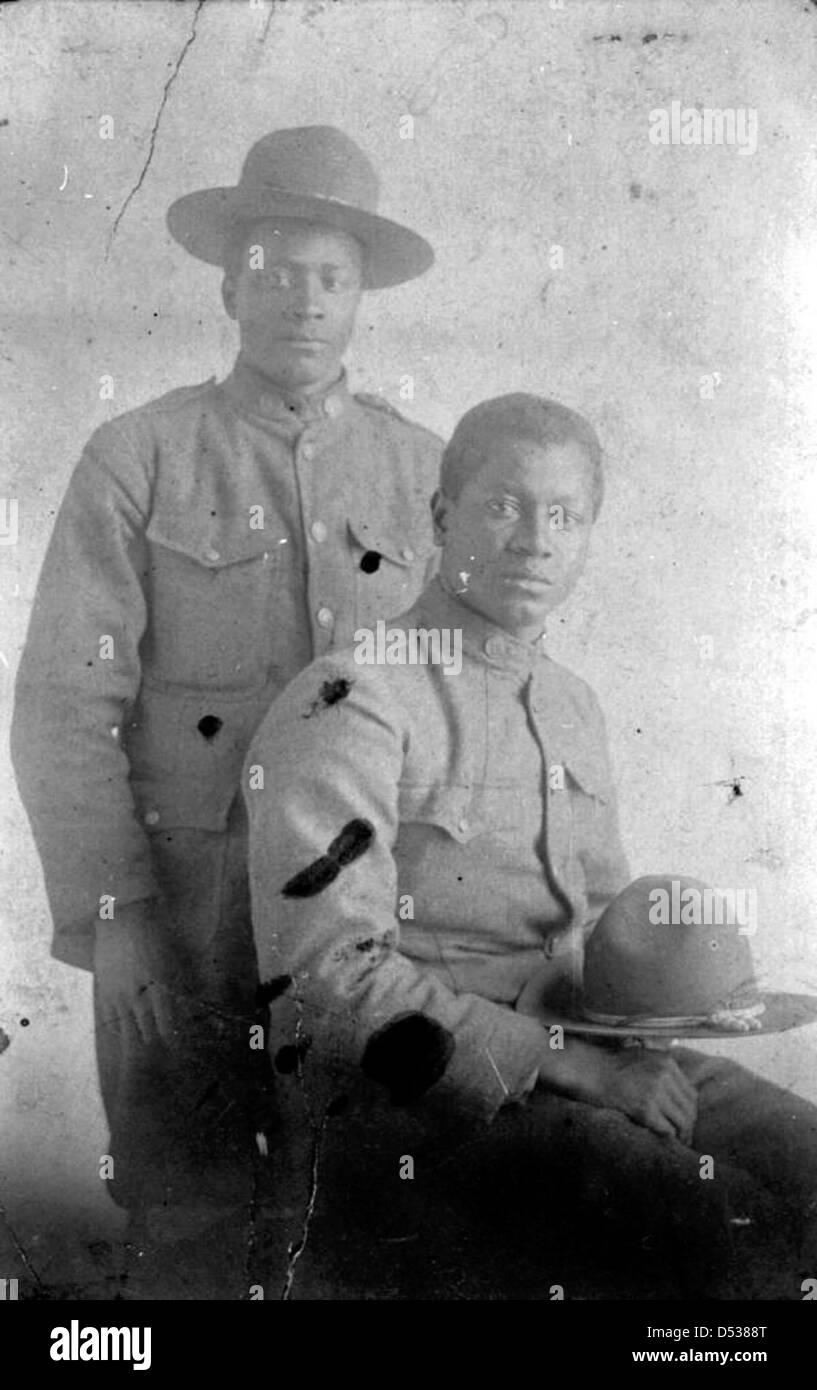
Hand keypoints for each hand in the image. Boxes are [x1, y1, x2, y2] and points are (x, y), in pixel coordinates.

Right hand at [94, 899, 180, 1046]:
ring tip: (148, 1054)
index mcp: (158, 985)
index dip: (174, 1042)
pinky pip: (112, 1022)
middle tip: (167, 1056)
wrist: (121, 919)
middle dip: (158, 1045)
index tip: (181, 1050)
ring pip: (128, 1032)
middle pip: (147, 1033)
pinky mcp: (104, 993)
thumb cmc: (155, 935)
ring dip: (140, 1042)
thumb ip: (180, 985)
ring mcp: (117, 995)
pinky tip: (129, 1034)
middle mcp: (136, 994)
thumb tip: (190, 1008)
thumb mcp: (173, 959)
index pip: (166, 1025)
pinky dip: (122, 1031)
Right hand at [591, 1045, 697, 1142]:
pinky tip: (664, 1143)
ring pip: (682, 1120)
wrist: (586, 1069)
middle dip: (688, 1125)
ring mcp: (655, 1091)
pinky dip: (667, 1138)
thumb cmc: (609, 1066)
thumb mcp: (640, 1058)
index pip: (691, 1092)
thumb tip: (674, 1096)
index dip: (689, 1110)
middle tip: (683, 1138)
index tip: (684, 1121)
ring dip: (681, 1135)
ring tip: (676, 1143)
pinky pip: (667, 1129)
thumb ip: (660, 1071)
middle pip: (689, 1107)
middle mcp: (664, 1074)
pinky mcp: (644, 1108)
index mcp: (666, 1061)